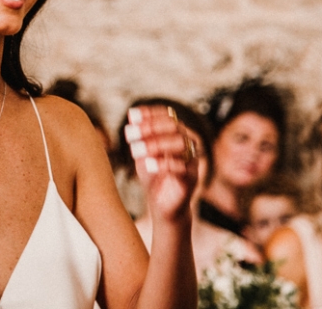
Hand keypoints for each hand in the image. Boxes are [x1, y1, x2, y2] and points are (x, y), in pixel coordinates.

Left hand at [125, 106, 198, 223]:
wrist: (162, 208)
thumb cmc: (153, 177)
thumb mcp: (143, 154)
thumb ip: (139, 136)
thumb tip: (131, 114)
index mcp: (178, 135)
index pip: (168, 115)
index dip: (150, 113)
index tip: (131, 116)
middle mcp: (189, 143)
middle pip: (174, 126)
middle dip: (150, 127)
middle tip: (129, 135)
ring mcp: (192, 160)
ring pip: (180, 143)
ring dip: (155, 144)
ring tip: (135, 150)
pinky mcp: (192, 178)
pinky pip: (183, 166)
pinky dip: (163, 163)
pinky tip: (147, 164)